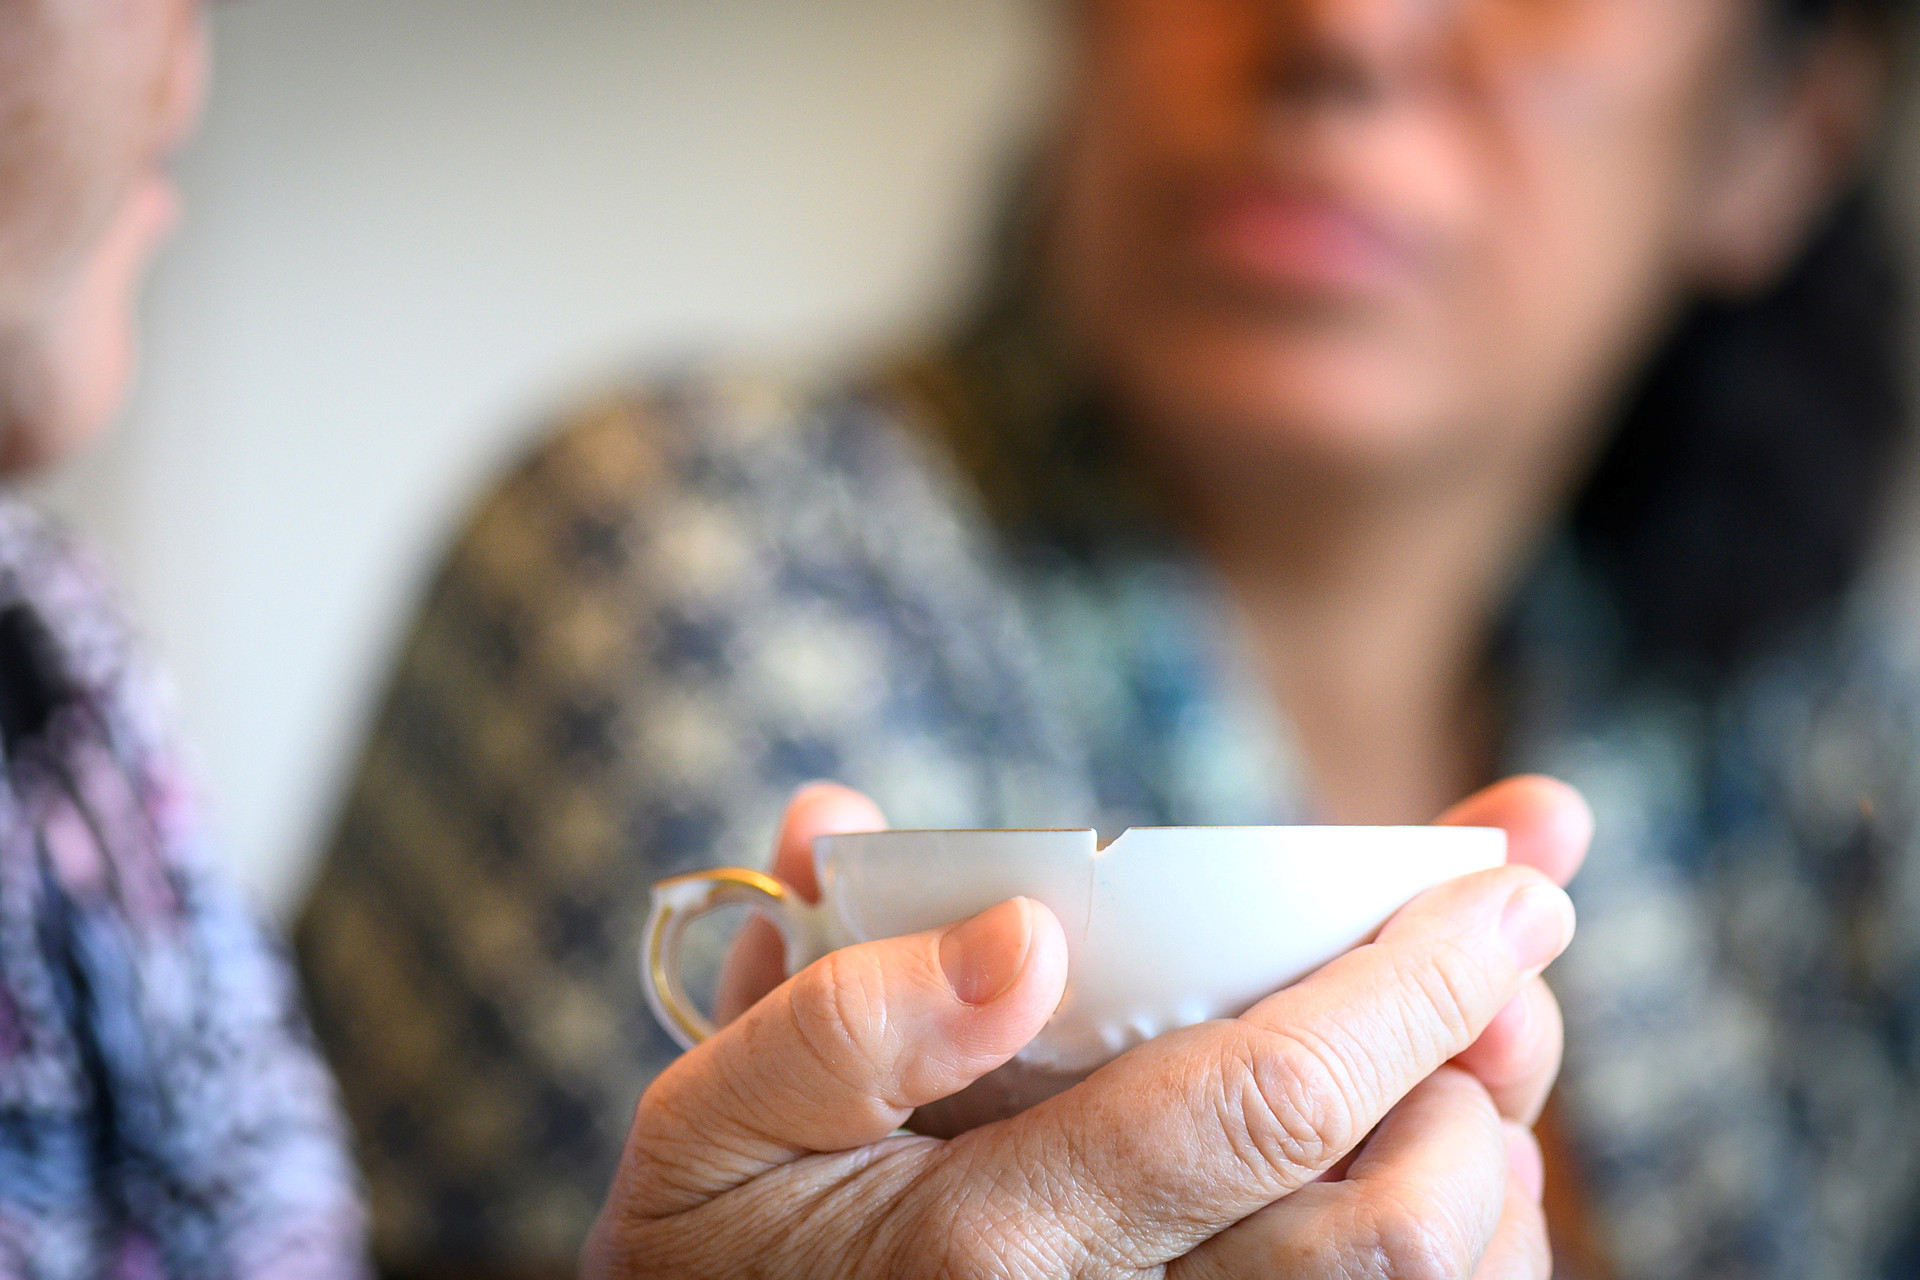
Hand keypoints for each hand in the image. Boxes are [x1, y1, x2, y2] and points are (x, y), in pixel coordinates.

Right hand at [583, 778, 1586, 1277]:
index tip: (1508, 882)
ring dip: (1493, 1160)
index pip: (1260, 1106)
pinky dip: (1461, 1250)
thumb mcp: (712, 1125)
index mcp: (985, 1247)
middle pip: (1386, 1228)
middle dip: (1484, 1066)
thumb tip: (1016, 930)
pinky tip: (1436, 1159)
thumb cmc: (722, 1260)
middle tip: (1509, 944)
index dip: (1409, 985)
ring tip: (1488, 1036)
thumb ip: (832, 1015)